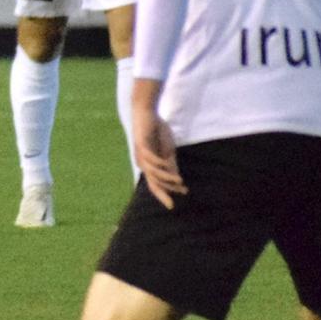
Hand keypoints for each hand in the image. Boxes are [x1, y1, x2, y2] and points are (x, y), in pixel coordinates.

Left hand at [131, 78, 185, 208]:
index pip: (155, 185)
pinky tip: (168, 164)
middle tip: (178, 196)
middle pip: (153, 182)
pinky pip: (150, 158)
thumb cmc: (156, 131)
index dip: (163, 195)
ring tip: (179, 181)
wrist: (147, 113)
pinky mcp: (141, 144)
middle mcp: (142, 163)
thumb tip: (177, 180)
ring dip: (166, 177)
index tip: (172, 206)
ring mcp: (141, 155)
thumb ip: (171, 164)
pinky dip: (159, 163)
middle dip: (165, 191)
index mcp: (148, 166)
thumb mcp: (167, 150)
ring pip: (152, 172)